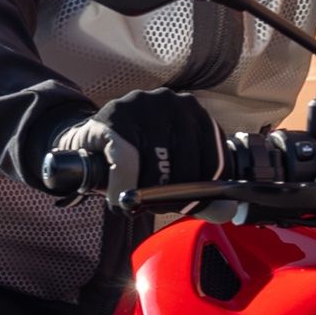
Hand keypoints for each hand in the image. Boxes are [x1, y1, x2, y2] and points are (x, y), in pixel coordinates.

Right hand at [49, 89, 220, 195]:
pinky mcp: (114, 119)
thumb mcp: (173, 172)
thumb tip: (226, 211)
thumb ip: (201, 191)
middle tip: (153, 206)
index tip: (185, 205)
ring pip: (157, 169)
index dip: (202, 193)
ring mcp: (143, 105)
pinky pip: (126, 164)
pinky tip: (117, 197)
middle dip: (171, 198)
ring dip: (144, 197)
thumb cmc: (136, 159)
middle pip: (188, 168)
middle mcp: (174, 102)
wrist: (89, 142)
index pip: (215, 162)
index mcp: (196, 113)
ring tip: (133, 200)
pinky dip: (122, 188)